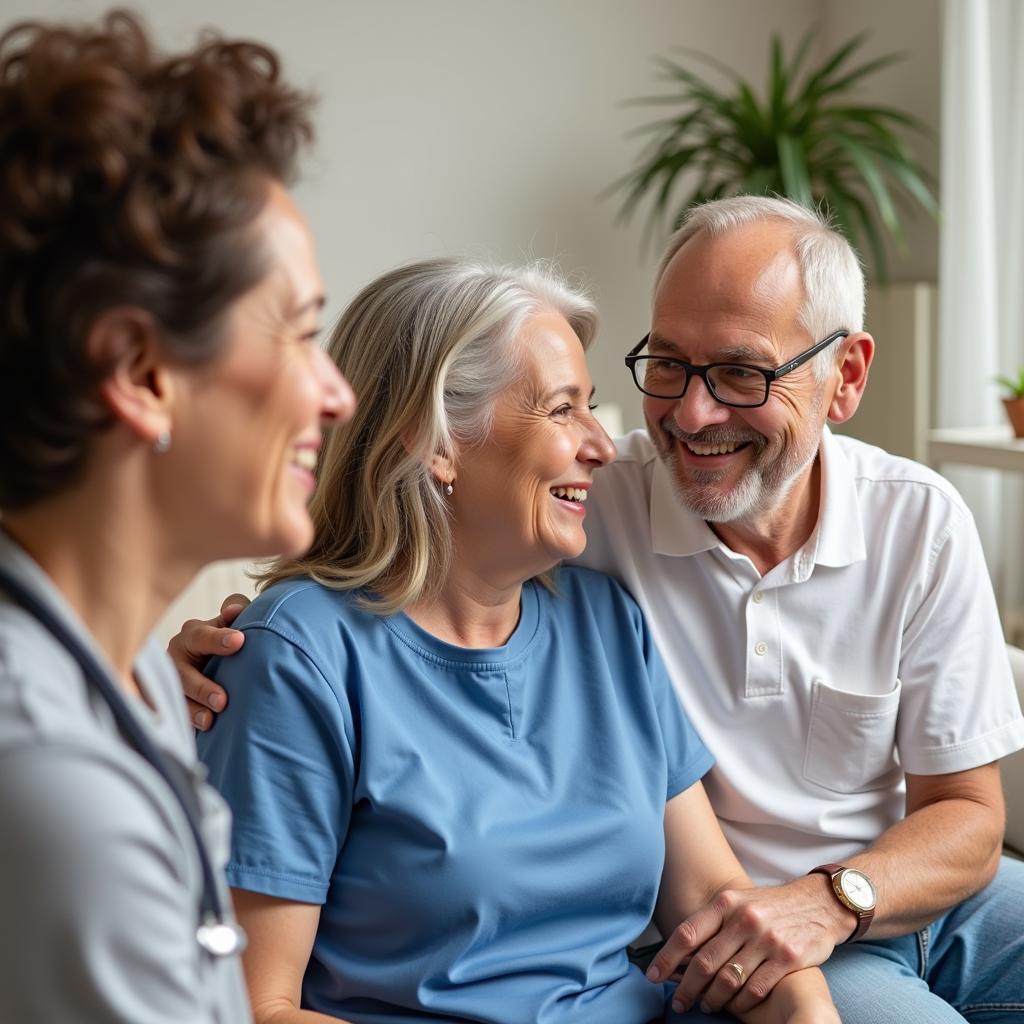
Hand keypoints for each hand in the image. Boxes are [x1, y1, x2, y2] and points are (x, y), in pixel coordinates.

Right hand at [167, 593, 250, 729]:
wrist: (211, 661)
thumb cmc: (225, 638)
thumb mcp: (229, 623)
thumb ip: (233, 613)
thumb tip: (237, 608)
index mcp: (193, 634)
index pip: (203, 635)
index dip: (219, 638)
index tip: (240, 641)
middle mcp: (177, 657)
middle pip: (184, 674)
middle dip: (203, 688)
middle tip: (222, 700)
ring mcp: (172, 681)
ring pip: (178, 698)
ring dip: (193, 711)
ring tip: (210, 721)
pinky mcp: (171, 702)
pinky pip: (174, 714)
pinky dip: (186, 723)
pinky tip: (200, 732)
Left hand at [648, 876, 853, 1014]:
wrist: (819, 903)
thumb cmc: (770, 906)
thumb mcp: (739, 902)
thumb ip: (713, 924)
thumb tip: (679, 952)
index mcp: (726, 902)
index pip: (687, 933)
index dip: (666, 957)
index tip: (653, 976)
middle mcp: (744, 919)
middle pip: (704, 961)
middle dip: (686, 987)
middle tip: (678, 1002)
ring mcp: (766, 939)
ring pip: (728, 979)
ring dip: (712, 998)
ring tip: (705, 1006)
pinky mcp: (787, 958)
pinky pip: (755, 989)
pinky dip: (740, 1003)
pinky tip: (735, 1007)